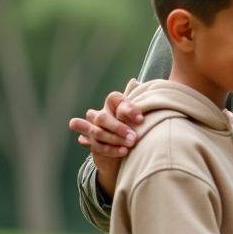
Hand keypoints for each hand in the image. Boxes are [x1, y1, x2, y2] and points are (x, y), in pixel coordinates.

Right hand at [69, 82, 144, 196]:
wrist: (126, 150)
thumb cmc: (134, 128)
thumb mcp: (138, 117)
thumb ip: (136, 104)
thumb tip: (134, 82)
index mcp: (112, 104)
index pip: (114, 99)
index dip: (127, 108)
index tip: (141, 119)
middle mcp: (100, 115)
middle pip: (102, 117)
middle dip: (118, 127)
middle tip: (134, 137)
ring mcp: (93, 129)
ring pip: (98, 132)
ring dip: (115, 139)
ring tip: (130, 144)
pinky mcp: (92, 143)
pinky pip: (98, 146)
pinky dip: (111, 149)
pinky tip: (124, 151)